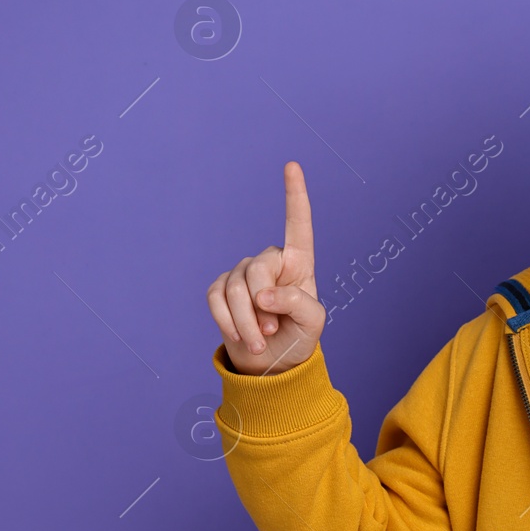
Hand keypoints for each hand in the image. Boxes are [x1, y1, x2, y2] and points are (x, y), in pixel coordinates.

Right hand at [207, 161, 327, 375]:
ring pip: (235, 289)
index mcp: (299, 263)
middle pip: (257, 270)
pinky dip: (226, 322)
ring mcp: (243, 274)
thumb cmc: (298, 338)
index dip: (295, 195)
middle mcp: (270, 262)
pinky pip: (215, 299)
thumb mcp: (313, 324)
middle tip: (271, 331)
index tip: (292, 165)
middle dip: (261, 307)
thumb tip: (263, 295)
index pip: (298, 224)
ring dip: (246, 323)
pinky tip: (238, 335)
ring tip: (259, 341)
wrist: (271, 365)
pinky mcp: (221, 289)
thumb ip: (296, 304)